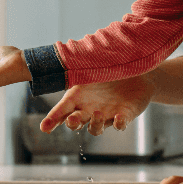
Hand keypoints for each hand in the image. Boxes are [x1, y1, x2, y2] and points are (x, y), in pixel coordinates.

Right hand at [39, 74, 155, 135]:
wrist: (138, 71)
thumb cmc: (111, 66)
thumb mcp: (93, 64)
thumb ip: (81, 65)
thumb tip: (67, 55)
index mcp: (78, 96)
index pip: (62, 110)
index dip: (52, 119)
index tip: (44, 128)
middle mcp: (89, 109)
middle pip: (76, 123)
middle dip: (72, 123)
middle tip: (72, 120)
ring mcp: (106, 115)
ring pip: (95, 129)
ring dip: (95, 124)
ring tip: (98, 114)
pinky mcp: (123, 116)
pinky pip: (120, 125)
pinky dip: (119, 124)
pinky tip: (119, 118)